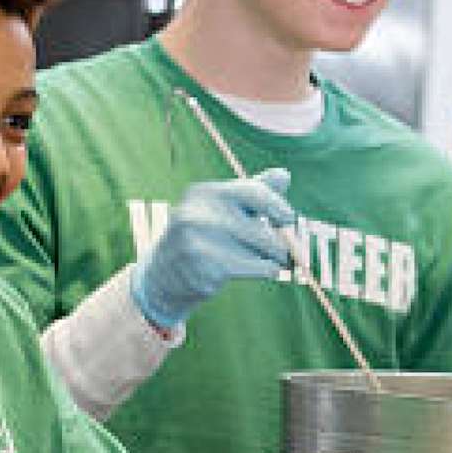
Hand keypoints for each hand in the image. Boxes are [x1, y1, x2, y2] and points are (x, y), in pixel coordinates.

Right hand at [130, 169, 293, 330]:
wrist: (162, 277)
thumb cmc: (201, 239)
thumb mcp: (220, 209)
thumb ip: (252, 192)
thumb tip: (284, 175)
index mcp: (204, 193)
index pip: (255, 192)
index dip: (279, 207)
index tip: (288, 220)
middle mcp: (198, 214)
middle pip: (263, 228)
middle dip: (279, 243)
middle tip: (282, 252)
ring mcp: (199, 243)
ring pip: (265, 250)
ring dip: (273, 258)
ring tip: (265, 261)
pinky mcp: (207, 269)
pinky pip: (260, 269)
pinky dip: (265, 272)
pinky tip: (252, 271)